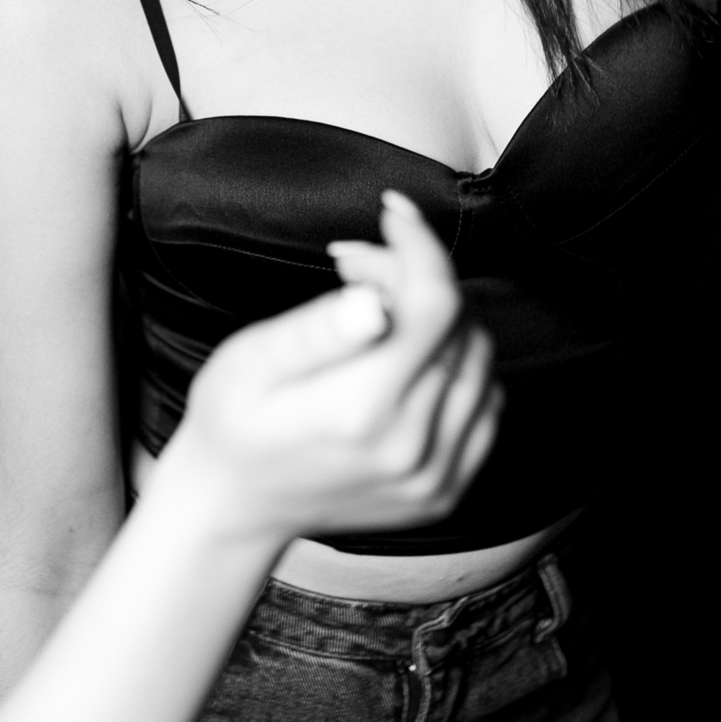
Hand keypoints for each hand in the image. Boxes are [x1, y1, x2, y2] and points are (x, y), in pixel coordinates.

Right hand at [164, 191, 500, 547]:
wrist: (234, 507)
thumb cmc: (234, 422)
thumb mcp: (250, 361)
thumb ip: (317, 331)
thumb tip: (375, 302)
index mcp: (362, 411)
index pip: (435, 304)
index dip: (421, 245)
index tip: (394, 214)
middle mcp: (412, 448)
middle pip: (458, 324)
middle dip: (415, 275)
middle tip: (356, 266)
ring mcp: (436, 477)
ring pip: (479, 358)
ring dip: (440, 317)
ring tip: (378, 309)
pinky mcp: (447, 489)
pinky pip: (486, 403)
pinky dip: (458, 364)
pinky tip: (408, 356)